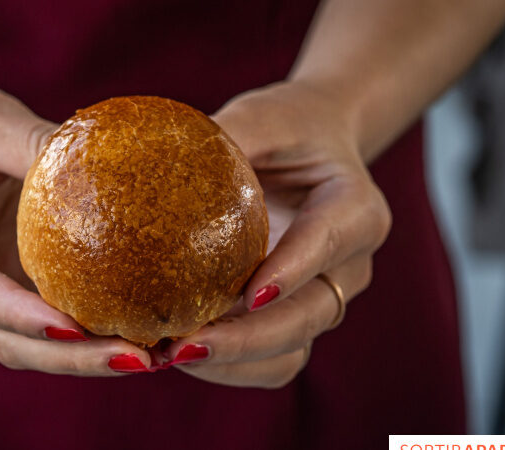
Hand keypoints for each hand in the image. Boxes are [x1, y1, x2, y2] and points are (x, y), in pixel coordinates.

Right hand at [0, 79, 151, 374]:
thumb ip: (35, 144)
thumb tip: (110, 161)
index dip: (19, 317)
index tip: (71, 329)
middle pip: (8, 341)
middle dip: (72, 358)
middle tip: (139, 361)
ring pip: (33, 348)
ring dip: (90, 360)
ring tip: (154, 358)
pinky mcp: (13, 294)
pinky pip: (53, 326)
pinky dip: (95, 337)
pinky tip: (145, 334)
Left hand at [159, 82, 391, 387]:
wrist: (314, 149)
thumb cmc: (288, 127)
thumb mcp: (261, 118)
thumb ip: (227, 136)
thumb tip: (149, 156)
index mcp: (356, 207)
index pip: (329, 242)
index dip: (293, 271)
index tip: (250, 294)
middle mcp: (349, 263)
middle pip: (311, 314)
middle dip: (250, 338)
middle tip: (184, 344)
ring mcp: (324, 297)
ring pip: (293, 350)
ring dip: (234, 361)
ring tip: (171, 355)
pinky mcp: (297, 317)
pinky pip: (273, 360)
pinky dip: (231, 365)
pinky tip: (178, 351)